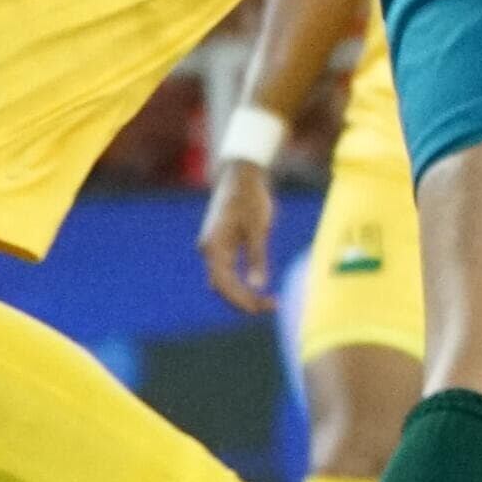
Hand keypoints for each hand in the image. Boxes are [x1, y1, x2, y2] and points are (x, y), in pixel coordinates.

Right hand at [198, 158, 277, 313]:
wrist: (241, 174)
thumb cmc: (250, 196)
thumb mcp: (258, 226)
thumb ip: (257, 256)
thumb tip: (258, 285)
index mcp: (213, 246)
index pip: (224, 284)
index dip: (242, 300)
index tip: (262, 308)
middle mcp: (208, 249)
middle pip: (222, 287)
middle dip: (244, 300)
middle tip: (273, 306)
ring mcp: (213, 248)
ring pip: (224, 281)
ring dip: (243, 294)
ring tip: (269, 302)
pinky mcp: (221, 246)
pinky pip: (227, 272)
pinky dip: (241, 282)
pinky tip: (258, 288)